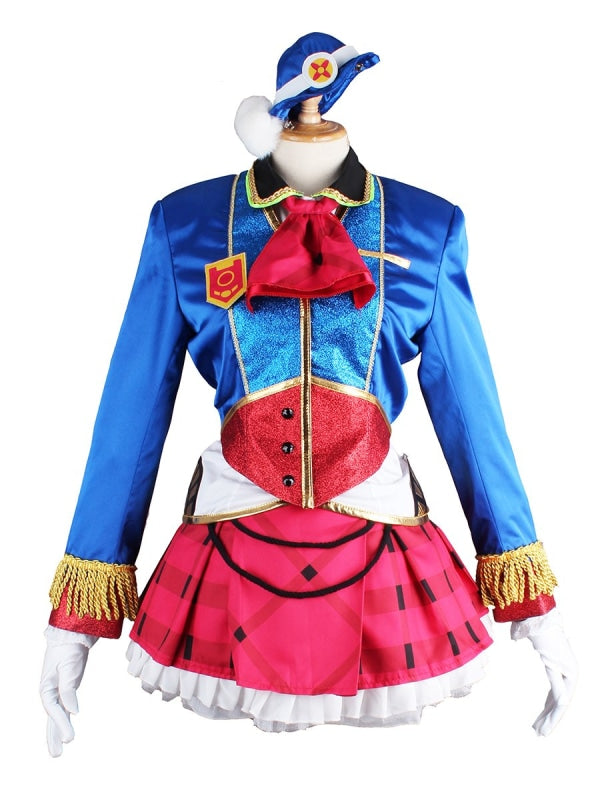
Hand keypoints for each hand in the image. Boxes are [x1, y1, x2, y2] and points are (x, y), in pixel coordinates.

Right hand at [40, 626, 97, 756]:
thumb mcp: (68, 667)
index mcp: (46, 687)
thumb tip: (73, 710)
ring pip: (56, 717)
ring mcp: (58, 692)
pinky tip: (65, 731)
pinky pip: (63, 709)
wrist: (71, 636)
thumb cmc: (68, 650)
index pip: (53, 709)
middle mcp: (50, 692)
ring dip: (57, 732)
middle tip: (57, 755)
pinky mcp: (66, 689)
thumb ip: (69, 689)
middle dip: (54, 736)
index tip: (69, 737)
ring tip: (58, 751)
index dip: (60, 723)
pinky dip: (63, 721)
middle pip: (51, 718)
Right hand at [511, 607, 576, 735]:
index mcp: (562, 667)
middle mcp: (569, 672)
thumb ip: (528, 644)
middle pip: (559, 703)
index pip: (555, 697)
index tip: (537, 724)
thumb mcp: (533, 642)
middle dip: (548, 720)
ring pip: (561, 703)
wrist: (537, 616)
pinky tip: (546, 720)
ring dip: (551, 719)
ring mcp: (569, 672)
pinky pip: (560, 695)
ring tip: (540, 732)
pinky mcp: (565, 671)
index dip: (546, 712)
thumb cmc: (533, 624)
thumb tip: (515, 638)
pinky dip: (553, 709)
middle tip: (539, 734)